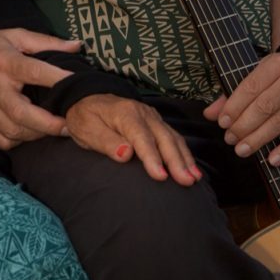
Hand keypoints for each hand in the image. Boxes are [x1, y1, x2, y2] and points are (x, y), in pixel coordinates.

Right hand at [0, 29, 79, 148]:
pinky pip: (1, 140)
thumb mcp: (14, 36)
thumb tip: (77, 46)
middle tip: (69, 125)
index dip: (57, 79)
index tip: (76, 85)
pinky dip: (18, 141)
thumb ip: (46, 42)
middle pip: (22, 112)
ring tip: (52, 129)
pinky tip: (28, 133)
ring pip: (13, 130)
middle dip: (48, 124)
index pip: (34, 72)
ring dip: (36, 134)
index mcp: (5, 62)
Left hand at [65, 94, 201, 184]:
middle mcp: (142, 113)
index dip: (152, 158)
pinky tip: (191, 166)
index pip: (141, 137)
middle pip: (163, 137)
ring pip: (172, 137)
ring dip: (184, 157)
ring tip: (194, 178)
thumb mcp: (86, 129)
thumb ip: (106, 141)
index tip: (161, 177)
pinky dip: (183, 151)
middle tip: (186, 181)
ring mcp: (151, 116)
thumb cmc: (85, 117)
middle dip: (176, 160)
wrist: (86, 97)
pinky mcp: (155, 121)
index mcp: (125, 114)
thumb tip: (126, 154)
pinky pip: (173, 136)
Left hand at [204, 48, 279, 165]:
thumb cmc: (279, 73)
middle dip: (243, 126)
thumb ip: (233, 93)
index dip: (234, 107)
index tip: (222, 123)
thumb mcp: (258, 73)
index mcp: (277, 64)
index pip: (251, 87)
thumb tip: (210, 114)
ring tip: (241, 149)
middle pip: (265, 107)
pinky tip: (272, 160)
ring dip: (258, 139)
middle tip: (230, 139)